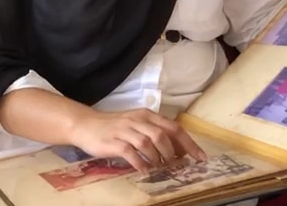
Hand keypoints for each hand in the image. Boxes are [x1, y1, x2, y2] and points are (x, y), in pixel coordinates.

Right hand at [69, 108, 207, 173]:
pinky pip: (131, 153)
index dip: (189, 143)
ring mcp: (125, 130)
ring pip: (149, 143)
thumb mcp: (137, 124)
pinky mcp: (114, 142)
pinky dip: (141, 163)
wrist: (86, 124)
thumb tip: (178, 150)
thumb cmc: (114, 126)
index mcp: (147, 115)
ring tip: (161, 168)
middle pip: (163, 135)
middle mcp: (138, 120)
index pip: (173, 127)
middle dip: (174, 153)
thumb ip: (155, 133)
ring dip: (158, 158)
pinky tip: (144, 171)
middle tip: (177, 166)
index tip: (200, 157)